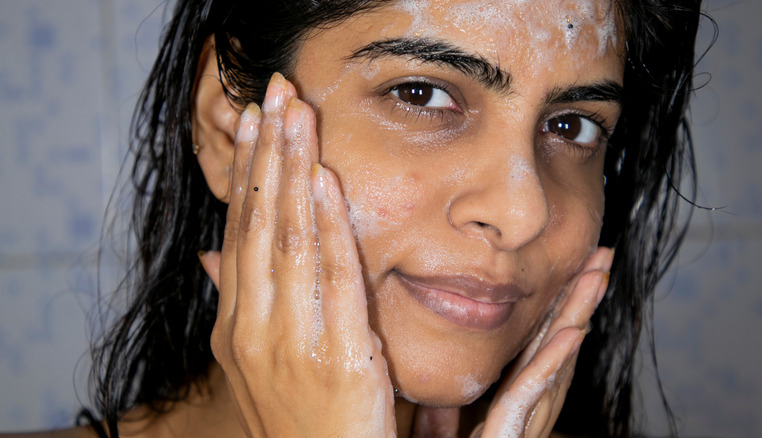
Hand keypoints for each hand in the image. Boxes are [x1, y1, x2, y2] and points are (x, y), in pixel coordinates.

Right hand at [200, 73, 395, 436]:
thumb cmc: (299, 416)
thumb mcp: (258, 362)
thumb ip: (243, 305)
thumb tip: (216, 257)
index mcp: (235, 327)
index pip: (238, 234)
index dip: (246, 175)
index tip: (251, 121)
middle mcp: (254, 328)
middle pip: (258, 224)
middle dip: (267, 155)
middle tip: (274, 95)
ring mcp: (291, 341)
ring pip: (288, 238)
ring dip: (293, 172)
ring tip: (296, 116)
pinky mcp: (337, 355)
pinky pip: (331, 277)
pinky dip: (328, 225)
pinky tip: (326, 181)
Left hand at [412, 248, 611, 437]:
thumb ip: (445, 423)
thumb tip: (432, 412)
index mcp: (508, 411)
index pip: (536, 353)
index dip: (555, 312)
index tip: (570, 274)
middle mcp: (525, 415)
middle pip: (556, 349)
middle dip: (579, 302)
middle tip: (601, 257)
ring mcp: (523, 426)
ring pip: (553, 364)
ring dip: (576, 317)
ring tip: (597, 275)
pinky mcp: (509, 437)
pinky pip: (531, 395)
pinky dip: (553, 362)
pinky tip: (571, 332)